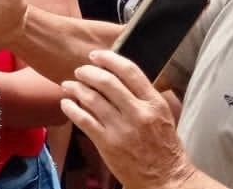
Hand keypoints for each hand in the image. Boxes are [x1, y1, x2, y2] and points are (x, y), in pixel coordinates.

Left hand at [61, 51, 196, 188]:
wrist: (165, 179)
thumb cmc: (164, 147)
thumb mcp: (161, 116)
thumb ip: (143, 96)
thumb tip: (118, 76)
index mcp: (154, 103)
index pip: (130, 71)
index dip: (109, 59)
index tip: (96, 55)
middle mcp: (138, 113)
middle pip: (107, 81)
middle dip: (88, 72)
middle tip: (80, 70)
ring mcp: (121, 128)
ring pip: (91, 99)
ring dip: (76, 88)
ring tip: (68, 85)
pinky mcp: (106, 143)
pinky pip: (83, 119)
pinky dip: (71, 108)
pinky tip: (66, 103)